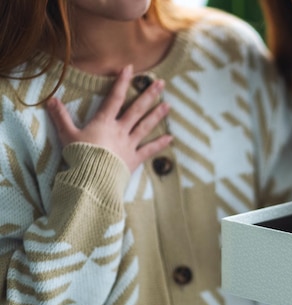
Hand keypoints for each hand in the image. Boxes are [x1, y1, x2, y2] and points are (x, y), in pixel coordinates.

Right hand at [46, 64, 171, 172]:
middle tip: (161, 83)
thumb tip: (50, 99)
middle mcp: (120, 130)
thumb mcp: (67, 135)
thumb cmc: (80, 156)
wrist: (93, 179)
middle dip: (149, 95)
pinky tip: (170, 138)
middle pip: (137, 109)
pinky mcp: (134, 159)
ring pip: (145, 126)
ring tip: (168, 104)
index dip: (122, 82)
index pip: (114, 97)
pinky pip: (149, 150)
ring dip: (157, 114)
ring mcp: (129, 144)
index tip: (130, 69)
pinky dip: (160, 144)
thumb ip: (61, 117)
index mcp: (104, 122)